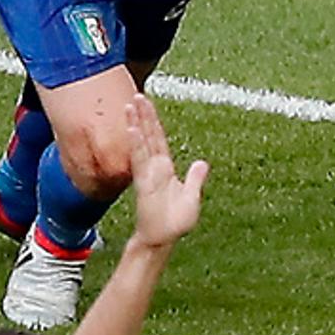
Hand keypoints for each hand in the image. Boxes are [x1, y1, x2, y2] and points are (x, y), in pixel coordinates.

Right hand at [124, 94, 206, 247]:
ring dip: (136, 124)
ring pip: (142, 143)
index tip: (147, 105)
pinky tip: (132, 130)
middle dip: (143, 116)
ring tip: (131, 106)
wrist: (163, 239)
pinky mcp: (144, 183)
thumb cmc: (175, 222)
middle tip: (137, 96)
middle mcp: (155, 167)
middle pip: (148, 136)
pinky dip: (136, 145)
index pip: (158, 139)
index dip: (153, 122)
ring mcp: (148, 174)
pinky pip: (140, 160)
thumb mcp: (192, 198)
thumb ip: (195, 179)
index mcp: (165, 168)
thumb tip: (202, 164)